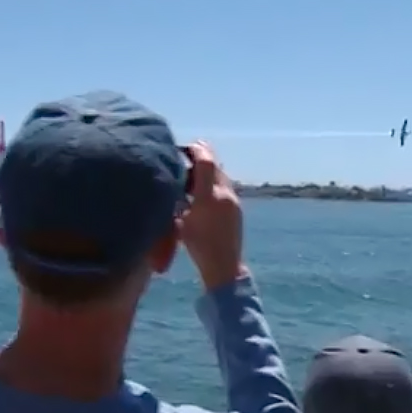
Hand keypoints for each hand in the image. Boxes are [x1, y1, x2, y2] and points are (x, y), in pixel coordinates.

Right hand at [178, 141, 247, 289]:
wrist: (224, 265)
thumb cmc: (198, 246)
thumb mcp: (180, 222)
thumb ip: (178, 199)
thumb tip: (173, 183)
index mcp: (209, 196)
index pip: (205, 162)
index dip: (195, 150)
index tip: (184, 148)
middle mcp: (225, 194)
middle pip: (215, 165)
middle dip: (201, 159)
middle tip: (186, 158)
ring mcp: (234, 200)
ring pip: (221, 176)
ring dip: (208, 172)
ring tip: (192, 178)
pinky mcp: (237, 208)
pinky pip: (225, 187)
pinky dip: (213, 183)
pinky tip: (203, 194)